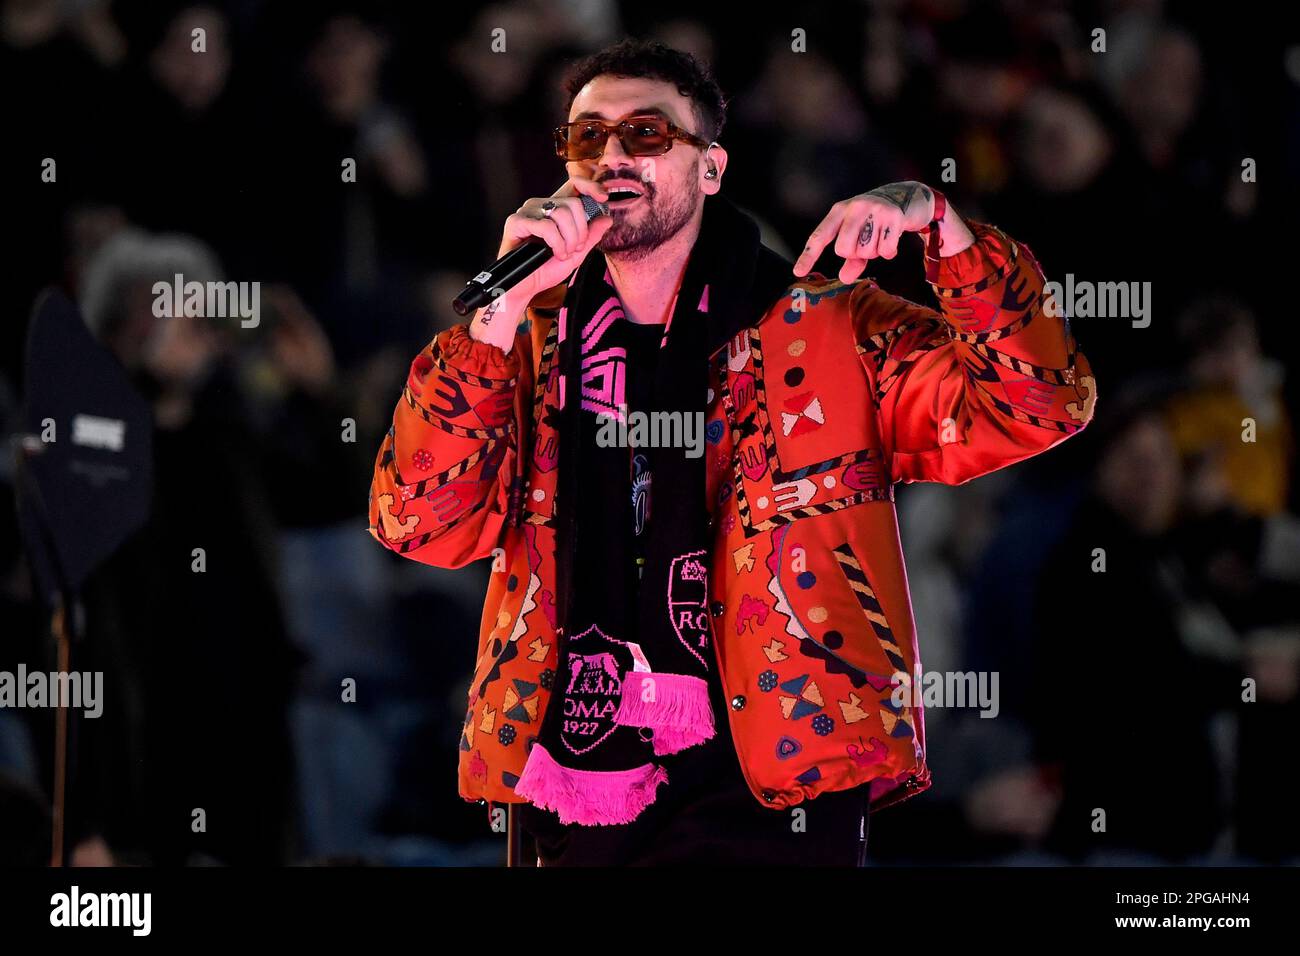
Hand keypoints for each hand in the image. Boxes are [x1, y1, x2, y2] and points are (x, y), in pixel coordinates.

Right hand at [494, 175, 613, 306]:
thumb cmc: (546, 269)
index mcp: (554, 208)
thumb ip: (590, 236)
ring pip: (561, 213)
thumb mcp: (576, 253)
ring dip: (568, 239)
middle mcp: (541, 205)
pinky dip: (556, 243)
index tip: (603, 198)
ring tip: (563, 253)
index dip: (590, 186)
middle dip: (580, 231)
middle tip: (574, 248)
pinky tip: (554, 253)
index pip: (574, 185)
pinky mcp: (516, 222)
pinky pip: (546, 226)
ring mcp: (527, 212)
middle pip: (573, 204)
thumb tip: (607, 219)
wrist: (527, 287)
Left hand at [793, 181, 935, 282]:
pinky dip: (889, 251)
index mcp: (839, 211)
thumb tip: (843, 278)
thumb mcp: (858, 233)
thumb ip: (851, 259)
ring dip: (874, 251)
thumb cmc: (874, 218)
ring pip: (866, 251)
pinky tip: (892, 238)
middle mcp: (854, 208)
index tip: (798, 273)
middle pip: (844, 250)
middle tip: (865, 243)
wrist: (906, 195)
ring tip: (880, 236)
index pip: (819, 236)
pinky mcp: (894, 217)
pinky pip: (885, 251)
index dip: (808, 256)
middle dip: (855, 254)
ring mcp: (874, 210)